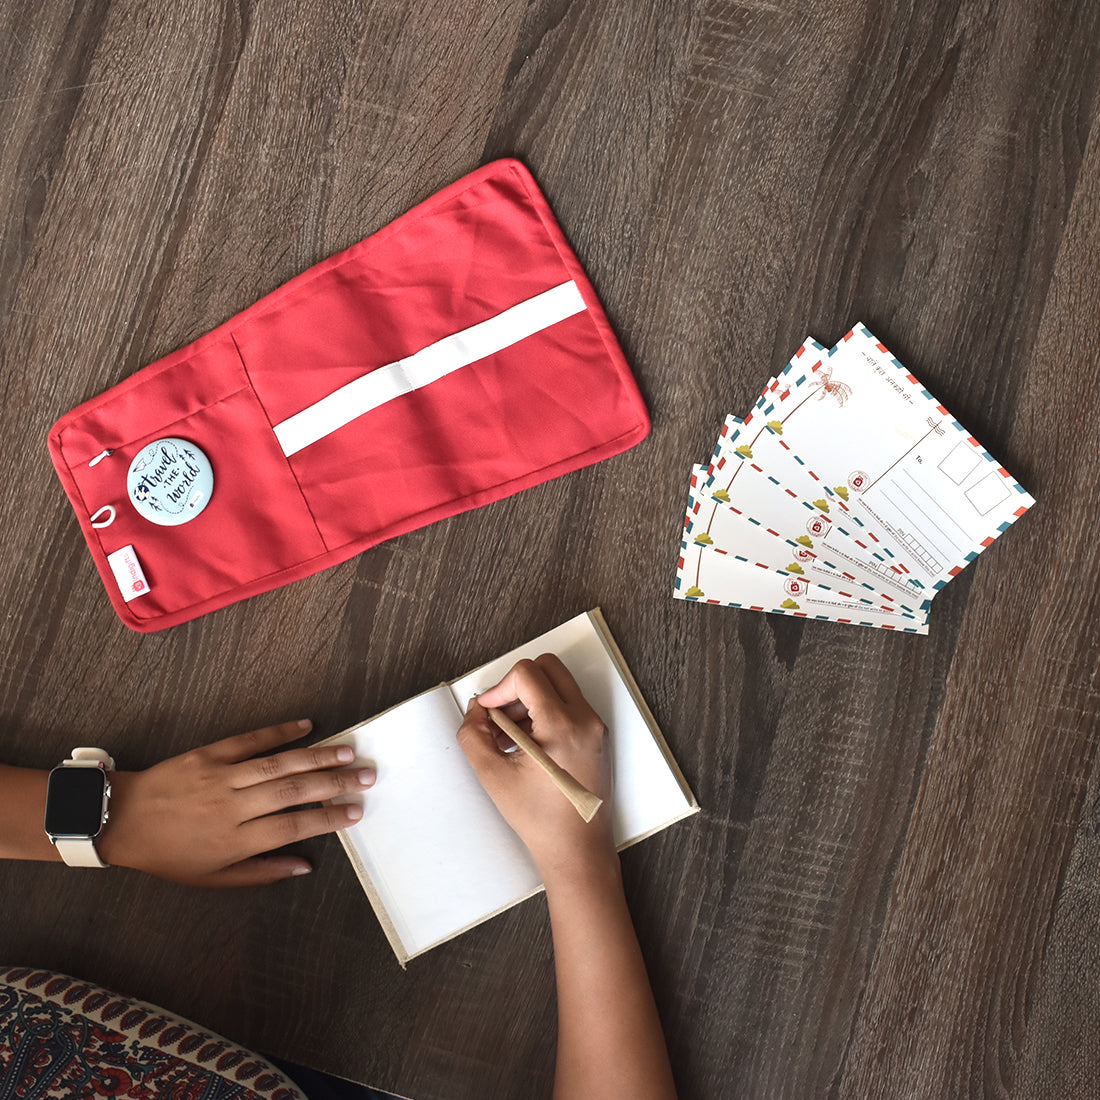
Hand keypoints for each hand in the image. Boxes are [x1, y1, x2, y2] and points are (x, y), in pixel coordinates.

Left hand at [97, 720, 373, 886]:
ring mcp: (221, 777)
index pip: (293, 827)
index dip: (328, 818)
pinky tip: (306, 726)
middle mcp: (233, 807)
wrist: (122, 819)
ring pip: (278, 764)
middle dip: (335, 783)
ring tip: (348, 751)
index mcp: (235, 840)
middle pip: (294, 791)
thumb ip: (261, 873)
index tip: (356, 811)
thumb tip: (305, 866)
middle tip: (367, 775)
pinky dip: (279, 732)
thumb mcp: (212, 879)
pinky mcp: (209, 754)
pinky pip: (250, 740)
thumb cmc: (170, 855)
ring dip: (317, 756)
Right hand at [457, 655, 614, 884]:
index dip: (499, 688)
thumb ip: (473, 736)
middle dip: (516, 685)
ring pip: (558, 685)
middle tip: (499, 715)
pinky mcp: (597, 736)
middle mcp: (585, 719)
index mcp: (562, 725)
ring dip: (529, 699)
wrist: (577, 849)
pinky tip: (526, 744)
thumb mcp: (493, 776)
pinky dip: (545, 712)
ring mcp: (595, 726)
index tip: (487, 712)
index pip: (527, 674)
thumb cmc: (540, 819)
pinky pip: (568, 704)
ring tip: (508, 737)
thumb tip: (476, 710)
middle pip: (547, 667)